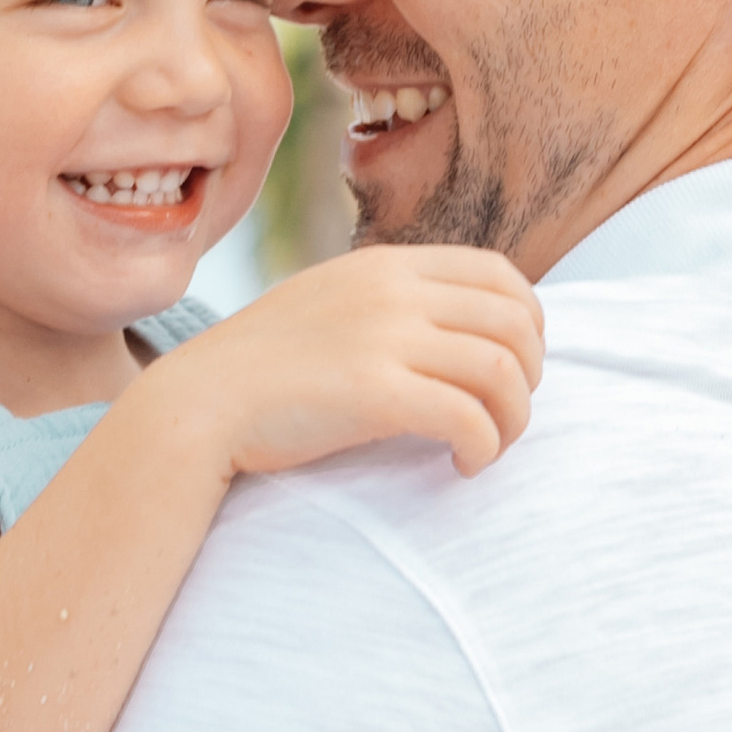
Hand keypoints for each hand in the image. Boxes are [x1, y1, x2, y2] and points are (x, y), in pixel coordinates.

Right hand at [158, 246, 543, 482]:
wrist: (200, 402)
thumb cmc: (264, 368)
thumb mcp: (330, 303)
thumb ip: (388, 302)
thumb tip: (456, 328)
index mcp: (386, 265)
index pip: (500, 275)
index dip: (530, 323)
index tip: (516, 366)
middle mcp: (393, 290)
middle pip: (515, 322)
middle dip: (531, 375)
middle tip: (506, 414)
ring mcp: (385, 338)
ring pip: (503, 371)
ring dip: (514, 419)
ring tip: (489, 447)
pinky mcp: (375, 393)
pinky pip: (468, 418)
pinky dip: (483, 447)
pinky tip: (462, 465)